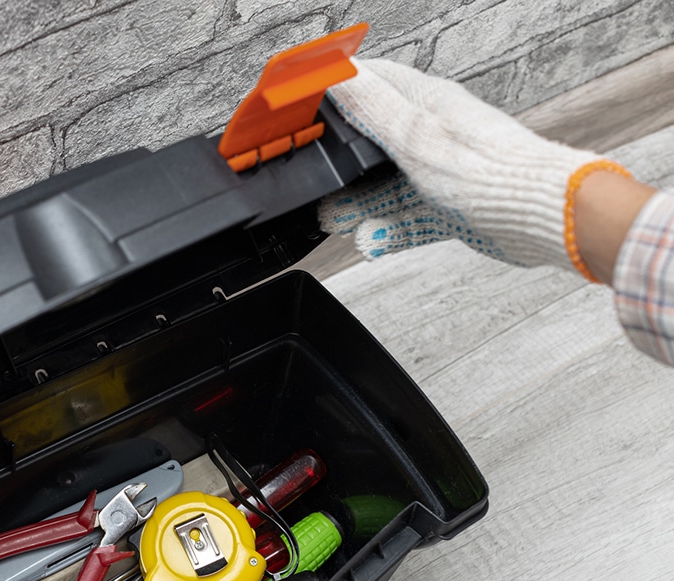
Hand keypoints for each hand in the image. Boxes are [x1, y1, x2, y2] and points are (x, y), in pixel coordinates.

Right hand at [319, 58, 628, 278]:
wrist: (542, 215)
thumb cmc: (490, 171)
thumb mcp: (415, 138)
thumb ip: (373, 109)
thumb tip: (341, 75)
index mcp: (427, 104)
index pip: (373, 83)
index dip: (337, 90)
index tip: (306, 103)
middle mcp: (433, 136)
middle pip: (373, 145)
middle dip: (340, 166)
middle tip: (315, 182)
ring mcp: (442, 172)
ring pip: (387, 187)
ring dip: (358, 205)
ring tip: (333, 219)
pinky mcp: (451, 207)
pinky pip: (409, 217)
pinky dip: (387, 230)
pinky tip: (370, 239)